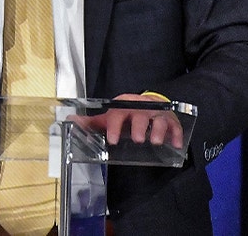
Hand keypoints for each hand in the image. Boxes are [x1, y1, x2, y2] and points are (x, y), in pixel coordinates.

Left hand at [69, 93, 184, 148]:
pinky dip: (176, 135)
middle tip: (137, 139)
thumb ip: (92, 122)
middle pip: (139, 115)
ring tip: (155, 141)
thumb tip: (71, 121)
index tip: (112, 140)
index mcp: (124, 106)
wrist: (147, 104)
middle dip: (138, 127)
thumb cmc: (126, 113)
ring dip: (158, 130)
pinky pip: (175, 126)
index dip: (114, 126)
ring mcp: (156, 113)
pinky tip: (176, 144)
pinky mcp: (170, 120)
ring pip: (159, 119)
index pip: (118, 114)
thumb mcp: (109, 117)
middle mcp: (141, 107)